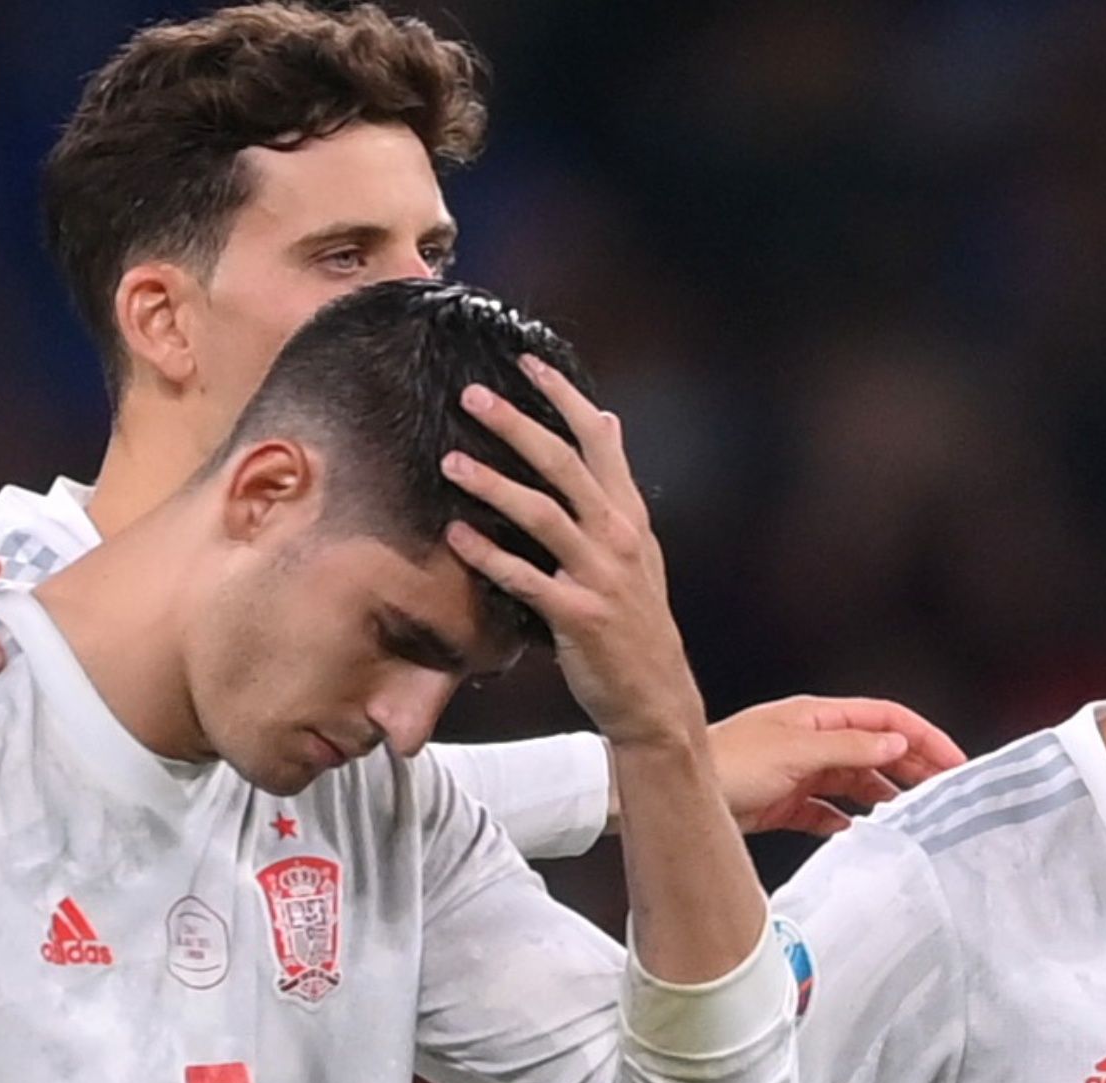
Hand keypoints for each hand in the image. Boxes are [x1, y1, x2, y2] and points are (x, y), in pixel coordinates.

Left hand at [440, 356, 705, 750]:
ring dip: (494, 485)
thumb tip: (607, 419)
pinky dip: (489, 557)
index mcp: (630, 515)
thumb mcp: (639, 544)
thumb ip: (616, 484)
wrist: (655, 696)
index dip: (564, 398)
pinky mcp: (578, 616)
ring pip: (543, 516)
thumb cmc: (635, 619)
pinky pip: (526, 579)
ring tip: (450, 463)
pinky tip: (455, 538)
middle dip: (518, 425)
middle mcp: (618, 537)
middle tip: (473, 396)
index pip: (598, 440)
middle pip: (565, 465)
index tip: (526, 362)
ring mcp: (600, 576)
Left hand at [707, 696, 966, 834]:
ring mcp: (798, 771)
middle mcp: (811, 740)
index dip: (923, 736)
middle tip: (944, 791)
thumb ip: (851, 749)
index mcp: (817, 717)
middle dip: (912, 767)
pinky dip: (844, 820)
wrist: (680, 792)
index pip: (885, 718)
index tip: (953, 761)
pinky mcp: (783, 802)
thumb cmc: (727, 762)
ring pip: (854, 782)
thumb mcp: (797, 751)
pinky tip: (857, 831)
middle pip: (875, 749)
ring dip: (883, 795)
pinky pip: (825, 811)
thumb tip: (896, 742)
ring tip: (911, 814)